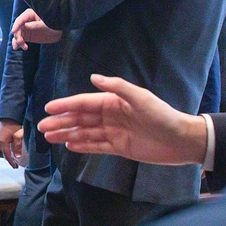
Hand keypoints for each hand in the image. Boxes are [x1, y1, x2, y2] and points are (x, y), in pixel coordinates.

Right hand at [0, 120, 23, 167]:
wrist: (9, 114)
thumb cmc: (14, 124)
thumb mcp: (17, 136)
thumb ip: (17, 146)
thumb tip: (17, 156)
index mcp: (2, 142)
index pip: (7, 155)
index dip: (11, 162)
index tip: (15, 167)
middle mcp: (0, 141)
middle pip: (5, 153)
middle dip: (10, 160)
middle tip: (15, 165)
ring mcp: (1, 138)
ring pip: (5, 150)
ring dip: (9, 155)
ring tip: (15, 160)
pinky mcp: (3, 135)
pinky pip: (5, 146)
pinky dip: (9, 150)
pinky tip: (13, 151)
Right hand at [10, 9, 61, 49]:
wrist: (59, 33)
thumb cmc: (54, 25)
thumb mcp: (46, 25)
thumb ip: (36, 25)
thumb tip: (25, 25)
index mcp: (30, 14)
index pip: (20, 19)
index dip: (16, 26)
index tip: (13, 32)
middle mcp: (26, 21)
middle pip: (17, 28)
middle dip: (18, 36)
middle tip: (21, 43)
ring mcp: (26, 28)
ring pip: (17, 34)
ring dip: (18, 41)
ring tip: (24, 47)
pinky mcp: (27, 35)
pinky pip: (20, 39)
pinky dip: (19, 43)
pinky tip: (22, 48)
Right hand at [38, 74, 208, 165]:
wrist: (183, 140)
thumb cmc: (163, 116)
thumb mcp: (142, 98)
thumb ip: (118, 87)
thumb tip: (94, 78)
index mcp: (114, 102)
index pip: (84, 103)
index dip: (66, 105)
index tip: (48, 108)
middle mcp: (110, 116)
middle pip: (80, 119)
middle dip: (61, 122)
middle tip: (42, 127)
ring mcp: (114, 132)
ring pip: (85, 133)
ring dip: (67, 134)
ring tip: (49, 138)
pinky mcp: (119, 148)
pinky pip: (96, 146)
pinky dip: (83, 146)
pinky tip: (69, 146)